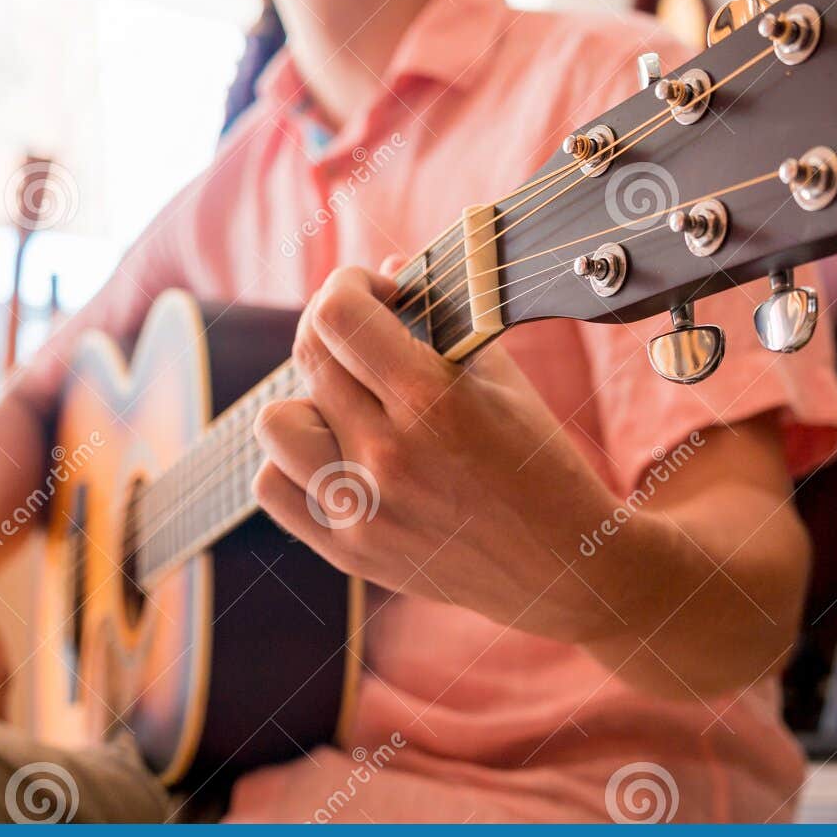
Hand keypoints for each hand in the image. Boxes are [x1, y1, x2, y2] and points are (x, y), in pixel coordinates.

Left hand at [253, 266, 636, 643]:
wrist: (563, 568)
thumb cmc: (541, 465)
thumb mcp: (504, 382)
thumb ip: (443, 320)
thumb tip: (388, 268)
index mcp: (430, 401)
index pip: (338, 314)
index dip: (350, 284)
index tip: (378, 293)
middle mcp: (385, 454)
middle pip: (309, 357)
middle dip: (334, 328)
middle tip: (368, 338)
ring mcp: (361, 509)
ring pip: (277, 422)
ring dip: (308, 400)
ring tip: (349, 406)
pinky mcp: (348, 551)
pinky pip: (273, 487)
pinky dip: (294, 463)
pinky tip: (334, 453)